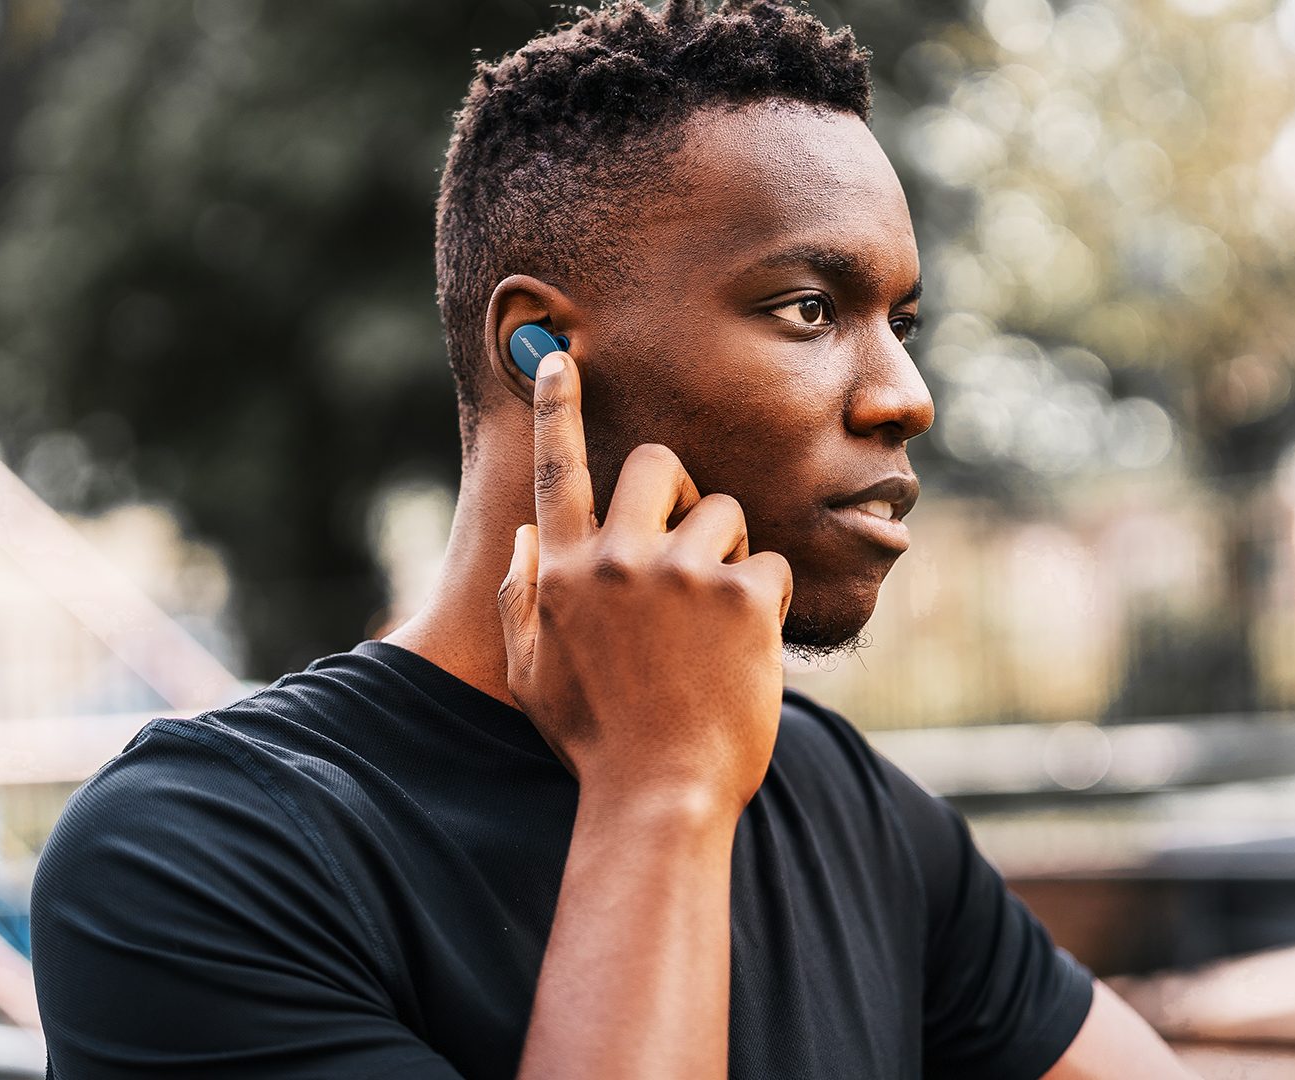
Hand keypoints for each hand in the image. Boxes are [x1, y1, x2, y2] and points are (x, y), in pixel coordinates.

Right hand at [497, 350, 792, 814]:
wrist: (660, 796)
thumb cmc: (596, 741)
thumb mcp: (532, 674)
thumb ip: (521, 598)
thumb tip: (526, 536)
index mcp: (563, 572)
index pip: (558, 470)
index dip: (557, 407)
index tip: (560, 357)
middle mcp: (617, 559)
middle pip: (658, 462)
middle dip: (680, 491)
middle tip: (690, 545)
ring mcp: (682, 575)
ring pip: (727, 510)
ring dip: (732, 552)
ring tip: (720, 621)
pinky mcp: (743, 598)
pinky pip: (773, 564)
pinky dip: (771, 603)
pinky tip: (750, 651)